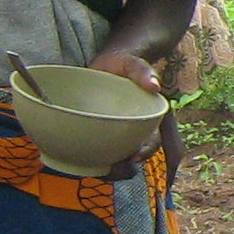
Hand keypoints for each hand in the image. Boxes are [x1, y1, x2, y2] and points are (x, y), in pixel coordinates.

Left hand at [90, 49, 167, 180]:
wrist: (103, 66)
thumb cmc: (120, 64)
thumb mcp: (131, 64)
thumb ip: (142, 71)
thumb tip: (155, 86)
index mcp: (146, 119)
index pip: (152, 141)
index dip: (145, 152)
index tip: (133, 157)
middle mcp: (133, 131)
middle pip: (134, 157)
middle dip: (124, 168)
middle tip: (108, 169)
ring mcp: (115, 135)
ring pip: (116, 160)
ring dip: (107, 169)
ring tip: (92, 169)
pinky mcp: (97, 135)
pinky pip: (97, 153)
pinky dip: (90, 161)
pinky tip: (78, 161)